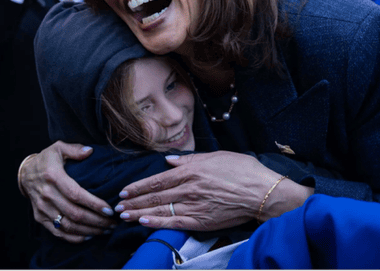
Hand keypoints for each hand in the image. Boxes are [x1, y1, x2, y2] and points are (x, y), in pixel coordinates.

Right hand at [20, 141, 116, 242]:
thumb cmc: (46, 160)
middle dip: (97, 221)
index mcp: (53, 176)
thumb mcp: (58, 148)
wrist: (25, 174)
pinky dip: (75, 237)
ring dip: (89, 230)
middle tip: (113, 222)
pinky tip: (90, 235)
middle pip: (74, 214)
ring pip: (68, 226)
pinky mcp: (40, 218)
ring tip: (106, 229)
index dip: (94, 204)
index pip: (76, 194)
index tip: (109, 210)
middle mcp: (47, 194)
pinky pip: (58, 232)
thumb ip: (74, 149)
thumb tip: (90, 151)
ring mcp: (42, 208)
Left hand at [115, 151, 311, 230]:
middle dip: (134, 200)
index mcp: (190, 170)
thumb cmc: (242, 171)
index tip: (125, 190)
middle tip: (117, 205)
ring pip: (160, 210)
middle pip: (154, 196)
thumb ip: (189, 159)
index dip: (139, 185)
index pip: (157, 179)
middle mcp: (188, 187)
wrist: (261, 192)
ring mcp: (193, 205)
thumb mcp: (215, 156)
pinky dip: (157, 223)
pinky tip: (143, 223)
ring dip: (139, 213)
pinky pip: (174, 222)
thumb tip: (169, 160)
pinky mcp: (201, 221)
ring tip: (124, 215)